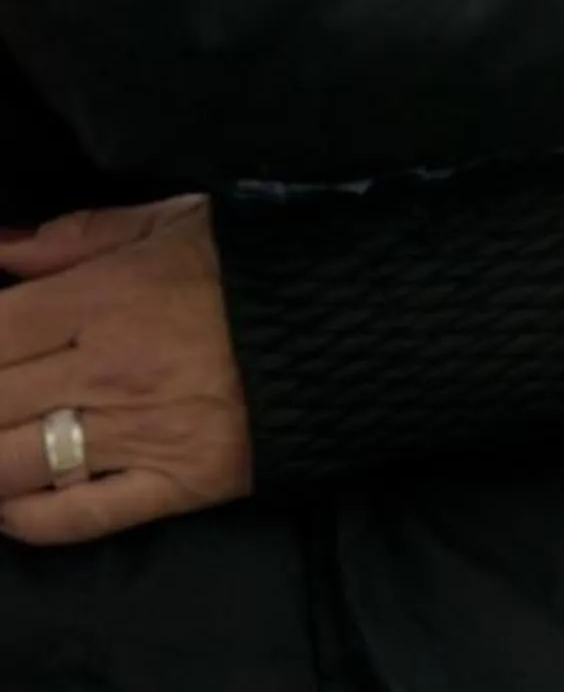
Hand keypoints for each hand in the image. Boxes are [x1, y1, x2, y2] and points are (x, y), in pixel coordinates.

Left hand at [0, 196, 250, 541]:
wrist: (349, 322)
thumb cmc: (253, 263)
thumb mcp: (174, 223)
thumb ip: (82, 235)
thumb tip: (4, 247)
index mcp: (106, 296)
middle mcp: (110, 369)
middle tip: (0, 392)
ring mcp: (137, 435)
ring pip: (15, 466)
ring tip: (0, 440)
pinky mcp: (171, 485)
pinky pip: (77, 518)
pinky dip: (28, 519)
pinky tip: (10, 503)